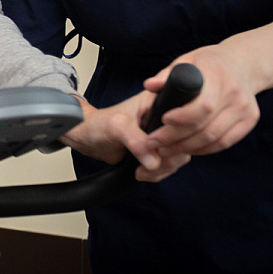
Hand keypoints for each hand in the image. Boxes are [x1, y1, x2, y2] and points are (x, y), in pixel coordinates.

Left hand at [60, 92, 190, 182]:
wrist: (87, 138)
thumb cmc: (98, 124)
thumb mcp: (116, 127)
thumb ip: (135, 140)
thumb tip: (154, 160)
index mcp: (157, 100)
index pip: (183, 117)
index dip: (175, 136)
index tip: (158, 147)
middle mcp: (164, 117)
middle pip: (185, 140)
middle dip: (168, 157)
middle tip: (148, 161)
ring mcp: (162, 135)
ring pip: (179, 156)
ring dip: (163, 168)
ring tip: (141, 169)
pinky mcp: (158, 150)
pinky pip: (169, 165)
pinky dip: (158, 173)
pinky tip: (142, 172)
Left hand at [143, 47, 260, 156]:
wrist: (243, 63)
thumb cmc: (207, 63)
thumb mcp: (187, 60)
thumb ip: (166, 75)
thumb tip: (149, 86)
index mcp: (217, 74)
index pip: (204, 104)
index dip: (182, 117)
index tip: (162, 120)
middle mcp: (235, 93)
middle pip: (206, 126)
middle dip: (176, 138)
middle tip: (154, 142)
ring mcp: (245, 108)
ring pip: (215, 138)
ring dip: (187, 148)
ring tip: (165, 149)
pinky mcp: (250, 120)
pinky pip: (225, 143)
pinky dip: (204, 149)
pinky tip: (187, 149)